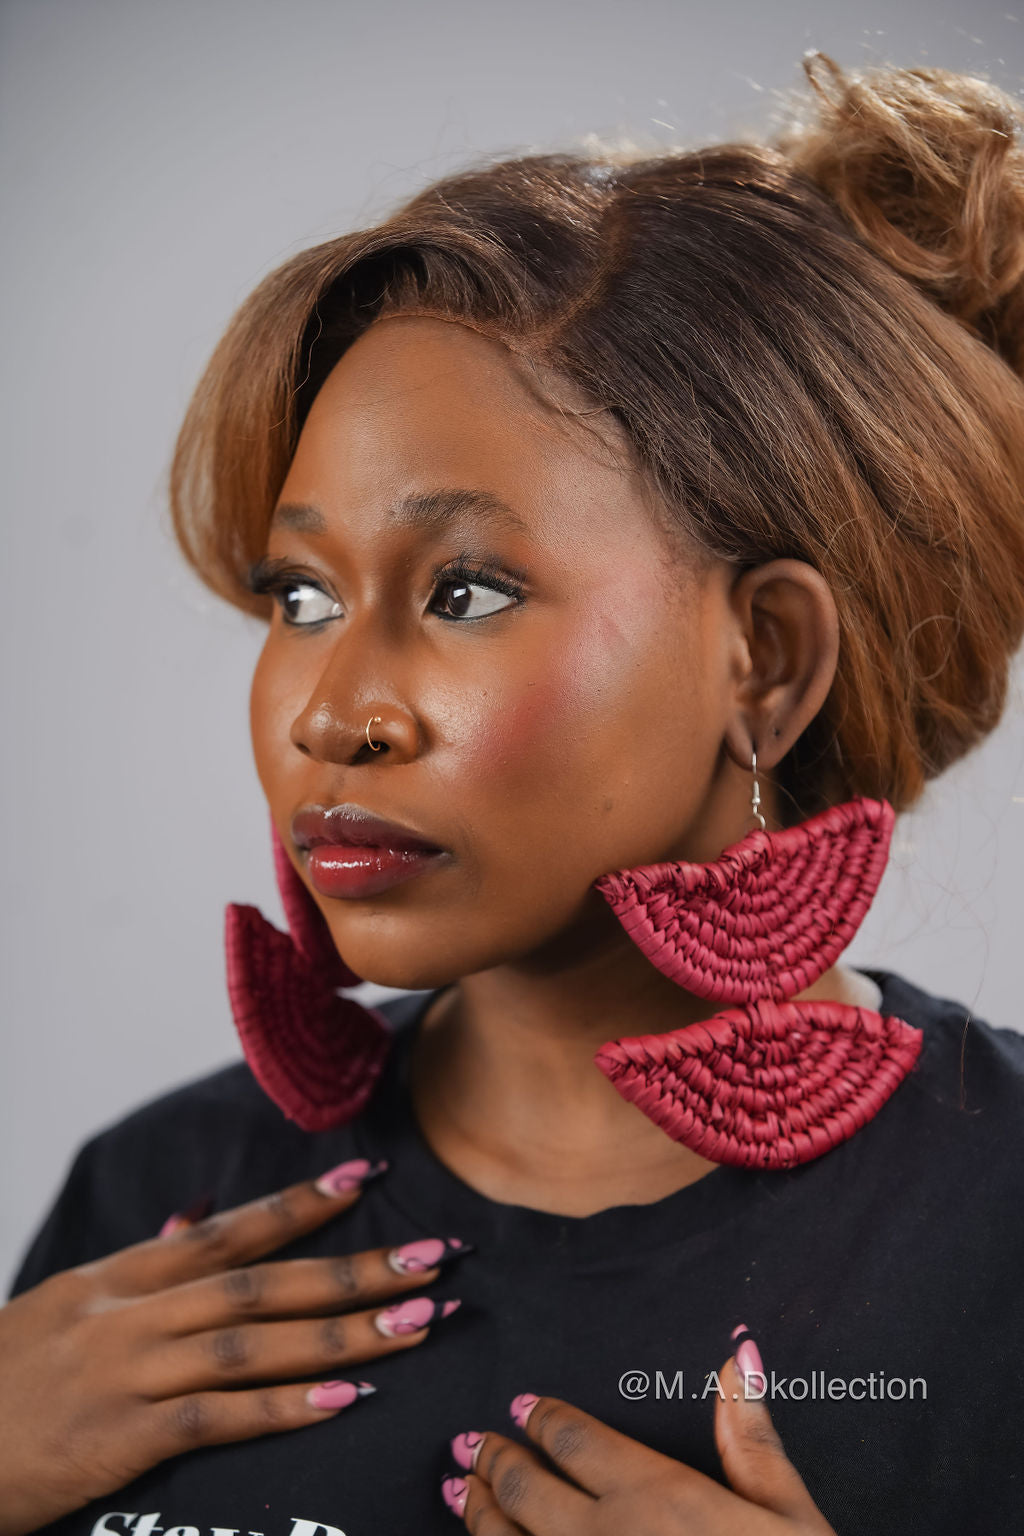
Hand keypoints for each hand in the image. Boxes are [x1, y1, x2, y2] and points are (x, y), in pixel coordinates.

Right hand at [0, 1159, 466, 1535]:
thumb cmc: (4, 1376)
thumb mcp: (67, 1304)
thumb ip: (143, 1267)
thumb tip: (198, 1221)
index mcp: (122, 1276)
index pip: (232, 1230)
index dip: (304, 1205)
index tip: (369, 1181)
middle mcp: (131, 1312)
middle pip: (263, 1281)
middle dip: (356, 1267)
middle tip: (436, 1255)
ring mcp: (125, 1371)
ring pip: (254, 1341)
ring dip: (344, 1330)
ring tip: (418, 1320)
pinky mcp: (117, 1438)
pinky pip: (215, 1415)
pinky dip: (283, 1406)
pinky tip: (345, 1399)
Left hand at [440, 1339, 834, 1533]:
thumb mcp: (790, 1519)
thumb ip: (752, 1442)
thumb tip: (737, 1356)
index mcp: (658, 1497)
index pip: (575, 1440)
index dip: (544, 1418)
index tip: (525, 1406)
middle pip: (527, 1487)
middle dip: (497, 1459)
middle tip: (476, 1443)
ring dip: (479, 1514)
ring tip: (463, 1491)